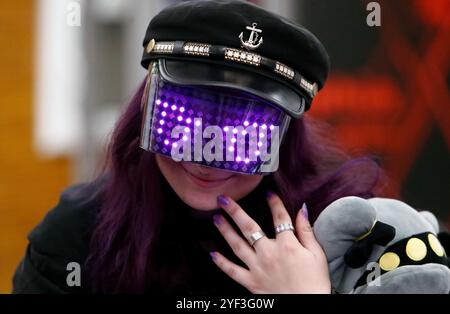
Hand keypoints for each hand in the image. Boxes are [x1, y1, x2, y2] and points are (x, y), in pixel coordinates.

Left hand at [210, 192, 330, 293]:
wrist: (306, 308)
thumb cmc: (315, 283)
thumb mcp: (317, 255)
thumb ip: (307, 231)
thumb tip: (302, 209)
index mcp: (287, 245)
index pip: (279, 218)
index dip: (274, 203)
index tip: (268, 192)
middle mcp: (269, 253)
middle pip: (249, 227)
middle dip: (234, 211)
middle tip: (223, 199)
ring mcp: (257, 268)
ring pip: (237, 245)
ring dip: (225, 230)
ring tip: (216, 218)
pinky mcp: (251, 282)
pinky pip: (233, 271)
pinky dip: (222, 263)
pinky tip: (212, 254)